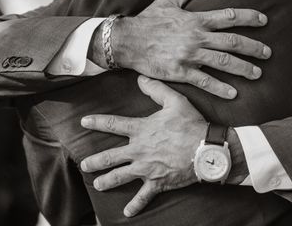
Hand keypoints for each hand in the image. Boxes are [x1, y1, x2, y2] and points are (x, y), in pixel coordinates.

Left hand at [80, 76, 206, 216]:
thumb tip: (141, 78)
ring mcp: (147, 168)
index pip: (114, 124)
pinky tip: (127, 213)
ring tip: (97, 184)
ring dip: (107, 181)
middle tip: (84, 165)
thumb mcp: (175, 101)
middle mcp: (139, 150)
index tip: (84, 122)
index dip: (97, 122)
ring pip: (120, 177)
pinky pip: (143, 196)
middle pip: (110, 156)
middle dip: (95, 161)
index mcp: (142, 129)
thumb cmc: (192, 124)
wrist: (207, 149)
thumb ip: (157, 89)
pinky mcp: (158, 182)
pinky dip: (135, 205)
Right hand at [96, 0, 271, 98]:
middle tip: (268, 53)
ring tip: (257, 74)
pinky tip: (233, 93)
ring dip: (243, 68)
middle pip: (232, 42)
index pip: (229, 16)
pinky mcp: (180, 71)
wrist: (127, 40)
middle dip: (253, 47)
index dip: (249, 17)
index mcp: (196, 19)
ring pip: (223, 62)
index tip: (264, 20)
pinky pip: (204, 81)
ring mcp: (189, 55)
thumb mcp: (168, 1)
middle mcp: (197, 37)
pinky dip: (220, 87)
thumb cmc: (148, 20)